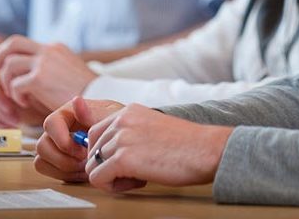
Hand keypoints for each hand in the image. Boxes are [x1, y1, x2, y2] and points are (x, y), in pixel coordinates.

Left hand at [0, 36, 96, 126]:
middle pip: (11, 43)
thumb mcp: (64, 72)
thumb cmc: (83, 92)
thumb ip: (46, 69)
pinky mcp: (40, 77)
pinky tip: (25, 104)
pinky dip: (15, 96)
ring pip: (8, 64)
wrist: (99, 97)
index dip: (10, 59)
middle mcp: (48, 50)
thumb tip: (22, 77)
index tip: (8, 76)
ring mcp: (44, 61)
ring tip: (14, 97)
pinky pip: (15, 84)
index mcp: (54, 48)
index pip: (23, 45)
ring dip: (5, 83)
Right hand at [35, 96, 123, 182]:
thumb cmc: (117, 123)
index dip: (62, 141)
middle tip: (85, 163)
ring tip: (87, 168)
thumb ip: (93, 113)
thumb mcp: (110, 116)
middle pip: (42, 146)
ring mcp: (54, 146)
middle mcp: (57, 129)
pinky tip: (83, 173)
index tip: (82, 151)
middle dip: (63, 159)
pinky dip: (65, 176)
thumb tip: (77, 100)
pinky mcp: (56, 161)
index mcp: (67, 113)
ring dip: (64, 169)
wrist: (123, 138)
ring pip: (42, 161)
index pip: (50, 124)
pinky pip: (49, 172)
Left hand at [85, 103, 232, 192]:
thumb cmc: (187, 144)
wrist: (206, 150)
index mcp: (129, 111)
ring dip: (112, 177)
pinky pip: (97, 178)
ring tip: (137, 178)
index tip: (126, 163)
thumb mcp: (153, 127)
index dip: (106, 154)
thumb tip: (110, 154)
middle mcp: (122, 120)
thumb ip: (131, 133)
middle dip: (108, 166)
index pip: (95, 133)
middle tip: (133, 173)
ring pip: (92, 166)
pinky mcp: (124, 158)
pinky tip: (136, 183)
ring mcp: (122, 138)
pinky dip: (112, 187)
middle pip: (92, 151)